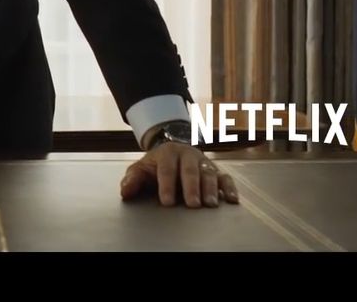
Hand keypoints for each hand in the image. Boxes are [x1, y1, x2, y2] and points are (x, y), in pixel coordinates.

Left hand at [120, 141, 238, 207]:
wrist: (172, 152)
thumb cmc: (156, 165)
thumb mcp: (141, 169)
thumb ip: (132, 179)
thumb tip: (125, 192)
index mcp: (168, 153)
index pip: (167, 169)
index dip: (167, 185)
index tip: (166, 201)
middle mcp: (188, 155)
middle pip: (191, 170)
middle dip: (191, 187)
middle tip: (192, 204)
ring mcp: (203, 162)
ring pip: (209, 173)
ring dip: (210, 189)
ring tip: (210, 204)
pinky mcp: (216, 170)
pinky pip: (225, 177)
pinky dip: (230, 188)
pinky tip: (231, 200)